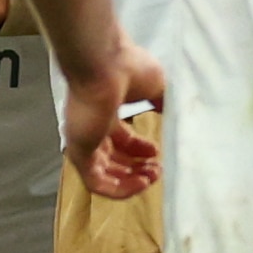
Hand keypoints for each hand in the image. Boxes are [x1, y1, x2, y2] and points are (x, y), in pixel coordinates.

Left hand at [62, 37, 167, 197]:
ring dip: (130, 181)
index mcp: (105, 112)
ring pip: (103, 175)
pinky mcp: (78, 152)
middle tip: (157, 170)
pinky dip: (118, 189)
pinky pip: (96, 182)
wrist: (105, 64)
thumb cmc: (128, 69)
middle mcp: (92, 127)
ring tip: (152, 178)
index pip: (120, 139)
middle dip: (136, 168)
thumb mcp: (156, 86)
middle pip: (112, 159)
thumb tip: (174, 113)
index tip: (157, 152)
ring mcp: (83, 140)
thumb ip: (163, 103)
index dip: (139, 150)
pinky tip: (141, 184)